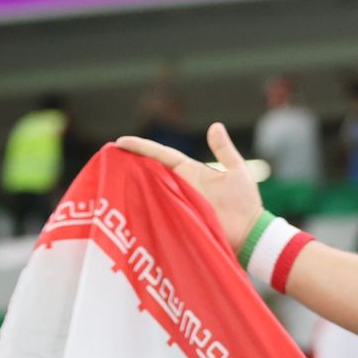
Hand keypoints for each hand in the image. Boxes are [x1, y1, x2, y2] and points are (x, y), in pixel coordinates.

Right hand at [115, 123, 262, 251]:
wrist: (250, 232)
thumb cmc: (245, 203)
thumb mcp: (237, 171)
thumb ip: (224, 150)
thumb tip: (215, 126)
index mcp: (190, 171)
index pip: (161, 155)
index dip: (142, 148)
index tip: (120, 141)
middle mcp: (180, 185)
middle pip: (150, 171)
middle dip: (130, 163)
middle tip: (107, 156)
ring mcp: (178, 202)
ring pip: (150, 189)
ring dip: (133, 182)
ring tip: (110, 174)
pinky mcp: (179, 218)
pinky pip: (158, 209)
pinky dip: (144, 203)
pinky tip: (128, 199)